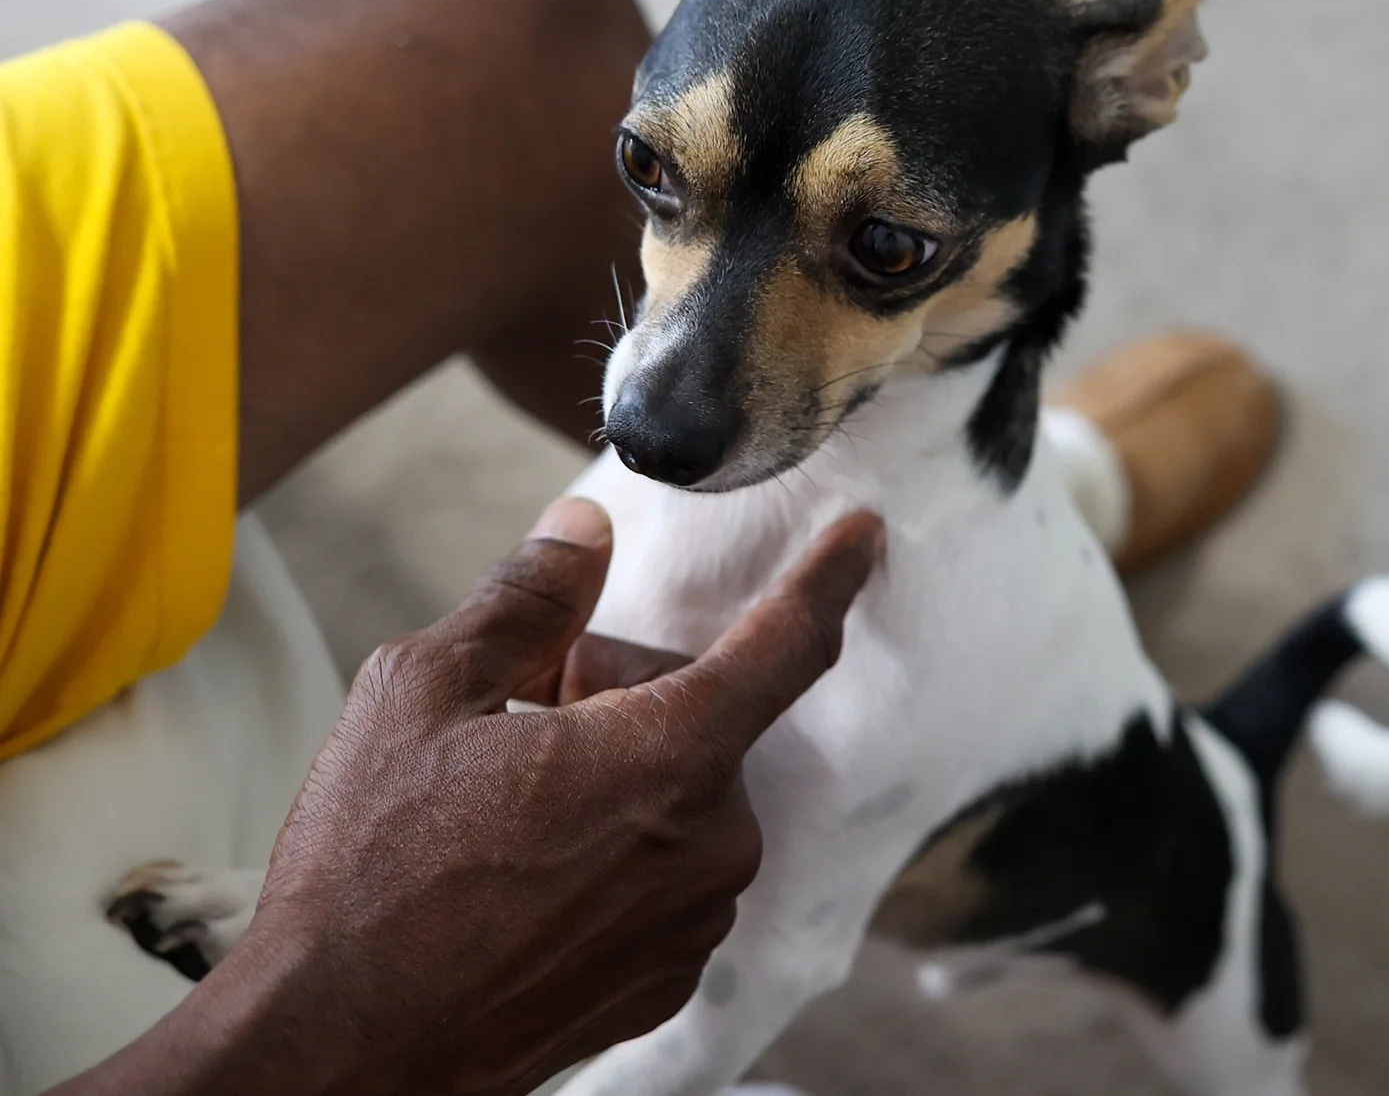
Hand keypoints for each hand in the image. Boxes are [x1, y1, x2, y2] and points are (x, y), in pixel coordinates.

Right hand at [52, 498, 883, 1095]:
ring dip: (611, 779)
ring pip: (677, 797)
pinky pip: (662, 876)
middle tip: (508, 722)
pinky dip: (608, 857)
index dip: (828, 578)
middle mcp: (713, 846)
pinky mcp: (667, 979)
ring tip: (497, 816)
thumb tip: (585, 532)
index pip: (786, 643)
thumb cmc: (368, 874)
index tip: (861, 537)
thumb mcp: (423, 692)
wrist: (340, 1050)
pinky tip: (516, 881)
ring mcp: (696, 922)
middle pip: (695, 715)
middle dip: (613, 697)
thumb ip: (527, 600)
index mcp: (670, 759)